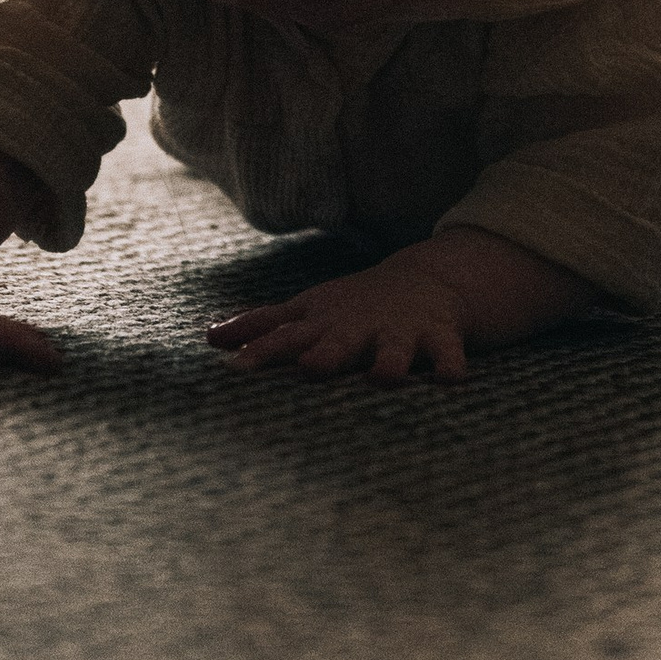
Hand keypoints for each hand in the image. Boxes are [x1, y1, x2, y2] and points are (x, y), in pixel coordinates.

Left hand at [209, 255, 479, 384]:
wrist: (426, 279)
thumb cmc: (352, 308)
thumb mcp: (306, 311)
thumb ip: (262, 326)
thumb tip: (210, 340)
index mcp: (324, 324)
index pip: (287, 337)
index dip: (263, 352)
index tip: (238, 369)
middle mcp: (359, 328)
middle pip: (339, 342)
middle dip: (326, 355)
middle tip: (311, 368)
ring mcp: (399, 333)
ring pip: (395, 350)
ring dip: (389, 361)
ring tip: (384, 377)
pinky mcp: (439, 338)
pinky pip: (448, 355)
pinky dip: (450, 366)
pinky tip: (450, 380)